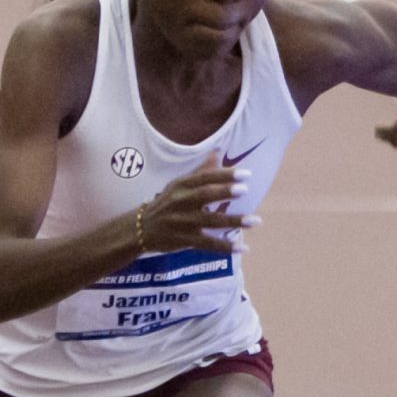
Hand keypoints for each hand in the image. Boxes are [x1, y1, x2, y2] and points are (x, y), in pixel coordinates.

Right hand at [136, 155, 254, 256]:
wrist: (141, 229)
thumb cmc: (166, 203)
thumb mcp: (180, 184)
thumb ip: (202, 170)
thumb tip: (219, 149)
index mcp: (182, 185)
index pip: (204, 177)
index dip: (224, 175)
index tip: (246, 174)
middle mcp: (181, 202)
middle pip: (204, 195)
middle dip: (224, 192)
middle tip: (245, 189)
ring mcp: (182, 222)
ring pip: (210, 221)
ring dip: (234, 221)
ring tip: (255, 220)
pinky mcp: (184, 240)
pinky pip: (207, 244)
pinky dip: (225, 246)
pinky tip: (243, 247)